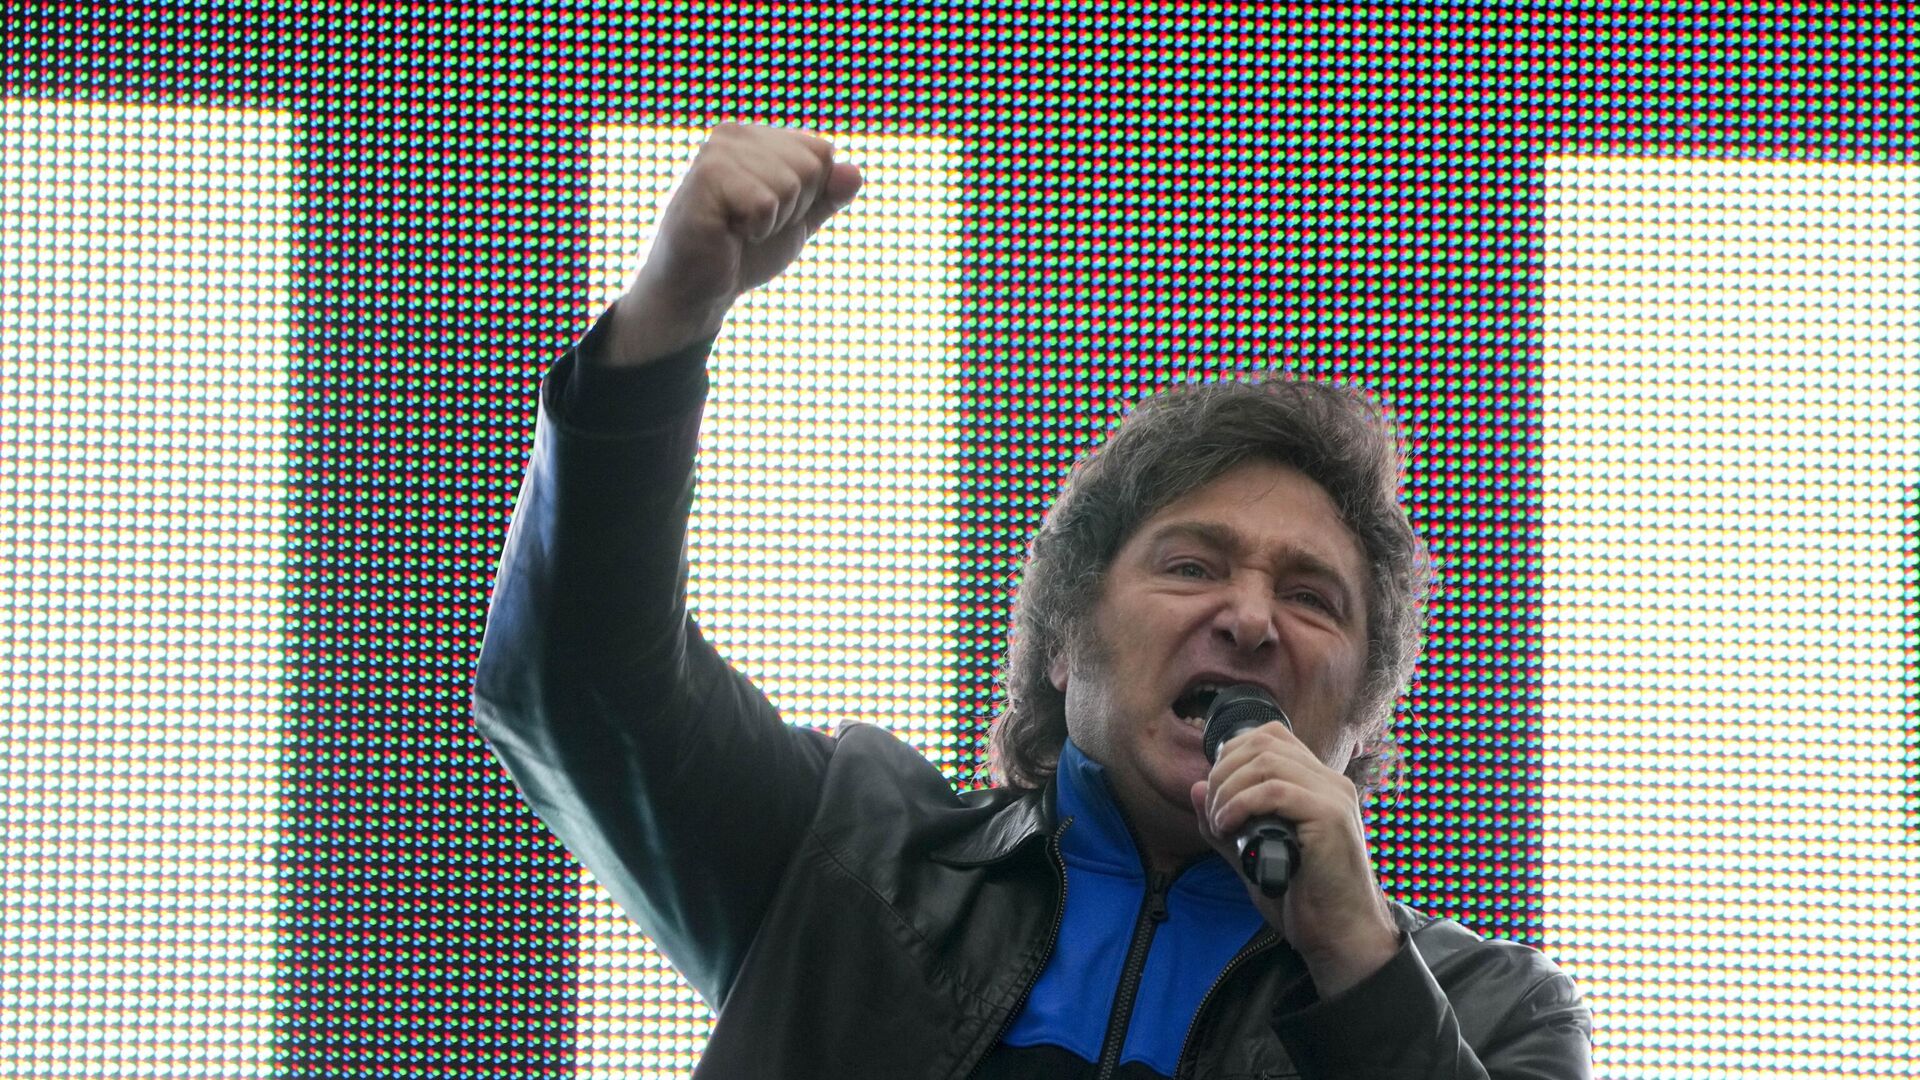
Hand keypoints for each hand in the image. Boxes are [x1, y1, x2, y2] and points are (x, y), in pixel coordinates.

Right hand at [604, 122, 863, 366]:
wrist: (701, 290)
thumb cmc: (745, 252)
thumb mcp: (798, 221)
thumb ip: (828, 196)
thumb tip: (856, 172)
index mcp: (758, 136)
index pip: (823, 152)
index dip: (810, 196)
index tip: (773, 213)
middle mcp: (735, 134)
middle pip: (811, 165)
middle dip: (794, 208)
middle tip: (753, 224)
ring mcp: (718, 152)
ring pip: (791, 183)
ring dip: (773, 221)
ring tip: (739, 228)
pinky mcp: (706, 178)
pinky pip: (765, 203)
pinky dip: (756, 229)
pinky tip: (727, 232)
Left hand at [1188, 722, 1400, 997]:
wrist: (1339, 937)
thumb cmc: (1302, 899)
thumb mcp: (1250, 854)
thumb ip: (1226, 820)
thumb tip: (1196, 789)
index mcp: (1318, 784)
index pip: (1271, 736)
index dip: (1232, 753)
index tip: (1215, 791)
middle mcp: (1330, 782)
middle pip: (1263, 743)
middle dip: (1223, 772)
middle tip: (1213, 812)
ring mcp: (1334, 797)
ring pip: (1266, 762)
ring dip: (1229, 790)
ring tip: (1219, 824)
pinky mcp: (1330, 818)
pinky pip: (1275, 790)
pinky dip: (1241, 805)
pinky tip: (1229, 828)